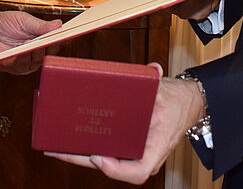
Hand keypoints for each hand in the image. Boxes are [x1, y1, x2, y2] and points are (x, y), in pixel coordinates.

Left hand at [0, 11, 60, 74]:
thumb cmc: (2, 23)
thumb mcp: (23, 20)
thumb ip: (40, 25)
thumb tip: (59, 24)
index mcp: (38, 41)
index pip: (54, 44)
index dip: (60, 39)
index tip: (66, 34)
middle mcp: (33, 54)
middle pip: (47, 54)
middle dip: (48, 47)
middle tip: (50, 39)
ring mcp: (23, 62)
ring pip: (35, 61)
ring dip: (35, 52)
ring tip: (36, 44)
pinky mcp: (11, 67)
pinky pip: (20, 65)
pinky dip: (22, 58)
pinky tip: (22, 50)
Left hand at [46, 65, 205, 184]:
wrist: (187, 103)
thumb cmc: (177, 102)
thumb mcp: (168, 91)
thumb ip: (157, 81)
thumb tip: (153, 70)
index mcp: (157, 146)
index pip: (138, 171)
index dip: (116, 169)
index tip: (98, 157)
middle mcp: (144, 155)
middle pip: (111, 167)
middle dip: (83, 160)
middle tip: (59, 150)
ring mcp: (134, 152)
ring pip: (104, 160)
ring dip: (80, 155)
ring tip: (55, 145)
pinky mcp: (125, 145)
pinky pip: (105, 150)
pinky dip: (86, 147)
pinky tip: (67, 139)